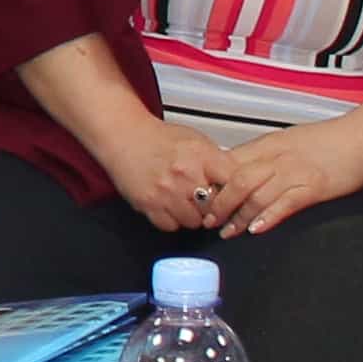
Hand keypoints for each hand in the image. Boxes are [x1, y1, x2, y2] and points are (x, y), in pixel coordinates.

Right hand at [86, 110, 230, 235]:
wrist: (124, 135)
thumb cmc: (159, 138)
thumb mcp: (197, 141)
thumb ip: (218, 162)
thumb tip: (239, 182)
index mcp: (201, 156)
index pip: (234, 185)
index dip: (237, 194)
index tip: (235, 198)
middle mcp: (185, 174)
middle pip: (215, 208)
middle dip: (213, 207)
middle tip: (206, 200)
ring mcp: (166, 191)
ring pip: (194, 222)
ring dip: (192, 215)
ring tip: (185, 201)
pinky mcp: (149, 204)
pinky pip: (171, 226)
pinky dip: (172, 219)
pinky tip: (169, 204)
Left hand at [215, 116, 362, 236]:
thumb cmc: (327, 141)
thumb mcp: (287, 141)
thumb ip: (262, 155)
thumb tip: (235, 168)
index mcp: (268, 145)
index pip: (229, 162)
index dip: (211, 182)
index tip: (200, 198)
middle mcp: (278, 158)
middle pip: (237, 179)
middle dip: (218, 203)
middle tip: (207, 220)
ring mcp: (296, 173)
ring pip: (257, 194)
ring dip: (238, 216)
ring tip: (227, 232)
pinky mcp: (315, 188)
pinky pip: (285, 204)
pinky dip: (268, 217)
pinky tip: (255, 229)